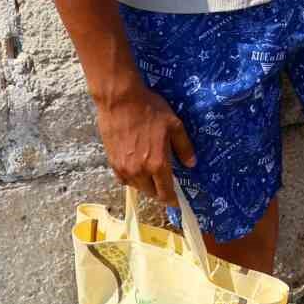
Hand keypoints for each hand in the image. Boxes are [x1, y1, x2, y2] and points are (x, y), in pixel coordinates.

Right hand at [95, 81, 196, 204]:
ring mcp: (123, 168)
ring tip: (153, 175)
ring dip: (146, 185)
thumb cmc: (150, 110)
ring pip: (137, 186)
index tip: (177, 202)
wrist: (120, 101)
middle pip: (151, 192)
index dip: (172, 199)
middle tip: (166, 184)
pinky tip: (138, 168)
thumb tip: (191, 164)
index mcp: (157, 163)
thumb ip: (184, 147)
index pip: (165, 191)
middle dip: (160, 192)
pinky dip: (132, 178)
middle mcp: (139, 170)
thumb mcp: (174, 125)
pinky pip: (124, 179)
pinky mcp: (112, 162)